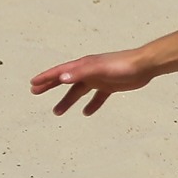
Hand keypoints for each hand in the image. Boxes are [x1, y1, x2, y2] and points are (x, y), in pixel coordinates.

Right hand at [29, 50, 152, 115]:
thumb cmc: (122, 65)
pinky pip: (97, 97)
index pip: (60, 71)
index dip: (46, 77)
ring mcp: (99, 79)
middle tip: (35, 92)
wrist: (145, 65)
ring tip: (57, 112)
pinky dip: (91, 104)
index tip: (33, 84)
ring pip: (79, 91)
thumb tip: (61, 78)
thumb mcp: (99, 69)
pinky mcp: (110, 86)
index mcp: (84, 65)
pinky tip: (86, 113)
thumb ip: (81, 72)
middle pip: (65, 80)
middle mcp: (89, 71)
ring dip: (68, 100)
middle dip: (50, 86)